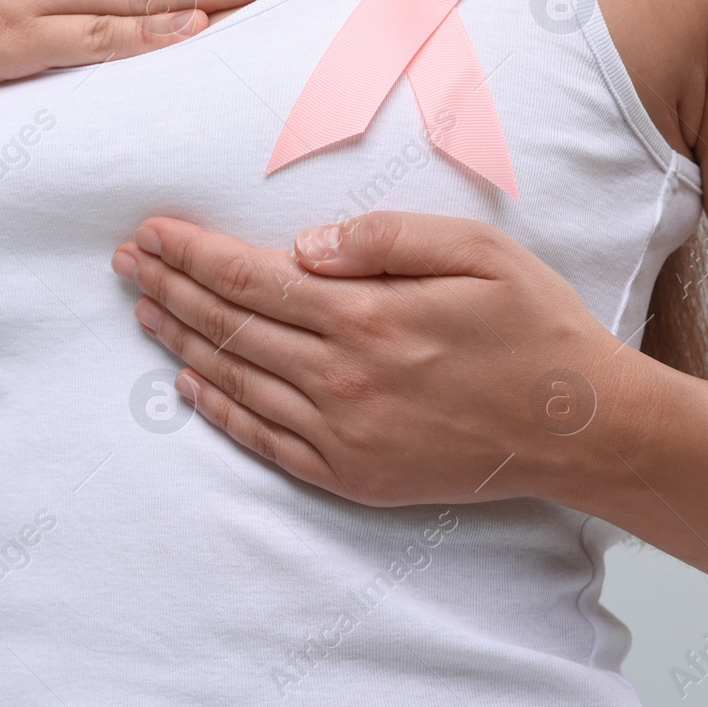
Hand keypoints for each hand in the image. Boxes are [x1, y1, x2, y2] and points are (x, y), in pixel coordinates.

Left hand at [109, 211, 641, 506]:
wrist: (581, 430)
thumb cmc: (533, 327)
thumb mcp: (477, 253)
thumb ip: (384, 240)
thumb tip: (302, 246)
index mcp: (366, 317)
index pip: (249, 279)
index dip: (192, 254)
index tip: (151, 233)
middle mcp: (341, 378)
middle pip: (230, 326)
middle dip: (170, 288)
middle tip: (126, 263)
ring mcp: (342, 433)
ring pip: (237, 380)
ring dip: (182, 342)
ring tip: (143, 310)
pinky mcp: (350, 474)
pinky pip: (263, 439)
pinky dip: (219, 409)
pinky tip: (189, 384)